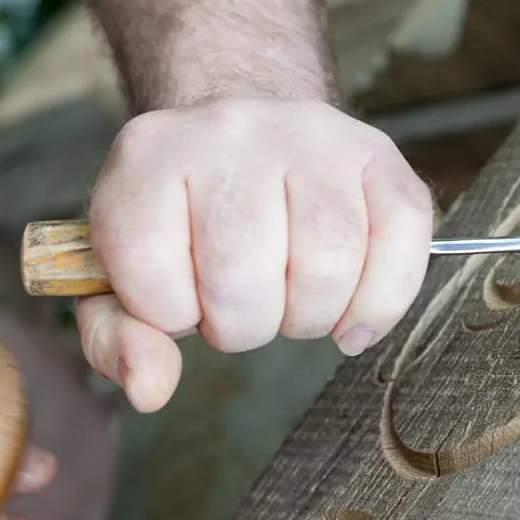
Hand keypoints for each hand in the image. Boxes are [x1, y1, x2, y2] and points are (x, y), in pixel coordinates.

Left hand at [76, 97, 433, 412]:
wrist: (241, 140)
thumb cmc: (182, 223)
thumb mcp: (122, 272)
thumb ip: (117, 338)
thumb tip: (151, 390)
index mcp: (147, 160)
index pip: (154, 284)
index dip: (172, 317)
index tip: (182, 294)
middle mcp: (229, 130)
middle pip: (245, 278)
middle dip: (243, 325)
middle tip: (241, 304)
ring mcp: (310, 135)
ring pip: (328, 262)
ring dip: (310, 316)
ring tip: (290, 300)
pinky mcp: (375, 152)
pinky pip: (401, 240)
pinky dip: (381, 301)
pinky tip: (352, 316)